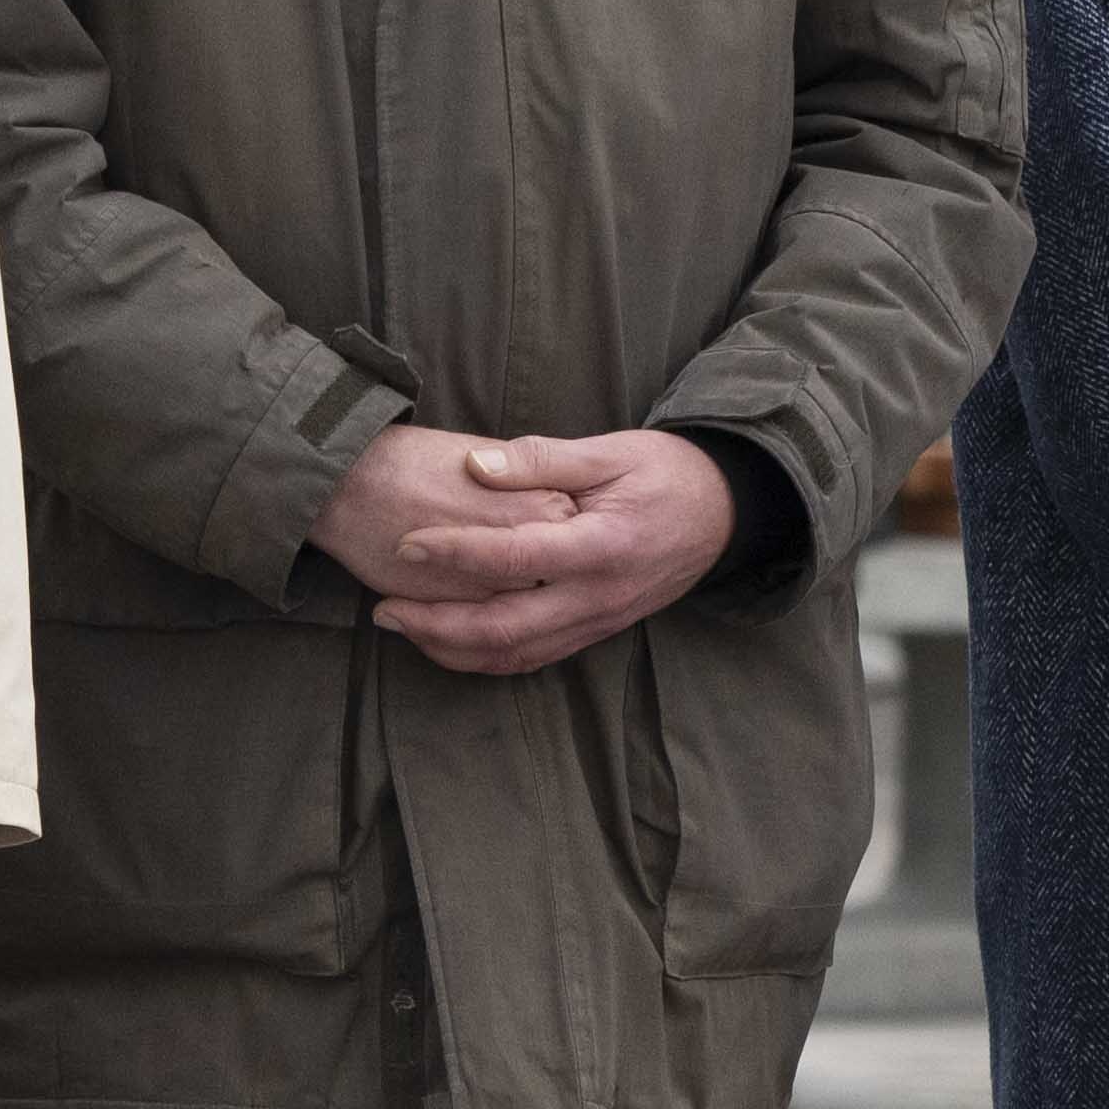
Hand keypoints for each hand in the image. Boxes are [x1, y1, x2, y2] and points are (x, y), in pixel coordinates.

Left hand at [364, 426, 747, 675]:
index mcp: (602, 546)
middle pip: (506, 630)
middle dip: (436, 624)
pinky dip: (485, 656)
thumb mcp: (610, 450)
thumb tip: (475, 466)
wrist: (724, 513)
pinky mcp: (596, 632)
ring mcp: (599, 622)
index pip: (516, 559)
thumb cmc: (665, 472)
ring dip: (452, 649)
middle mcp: (599, 597)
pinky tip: (447, 640)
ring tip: (402, 626)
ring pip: (515, 656)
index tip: (405, 542)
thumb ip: (541, 459)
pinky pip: (534, 658)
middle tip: (383, 608)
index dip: (455, 552)